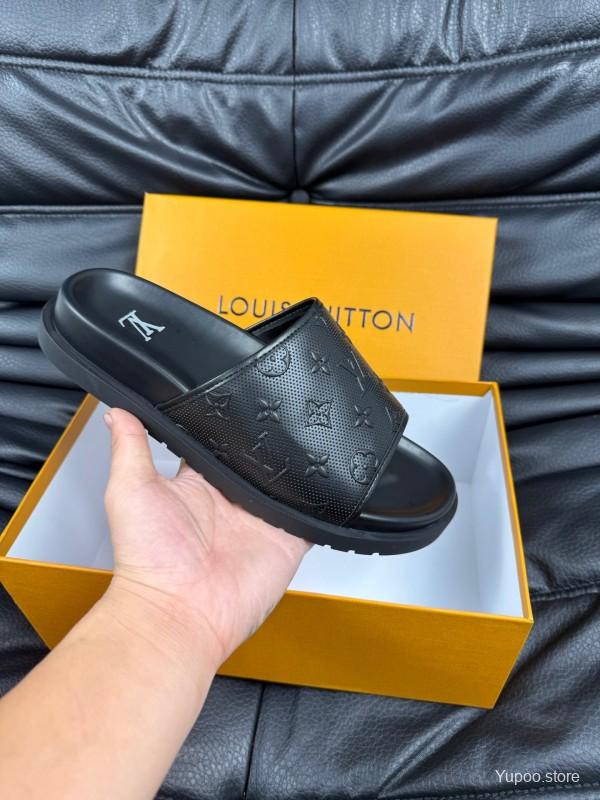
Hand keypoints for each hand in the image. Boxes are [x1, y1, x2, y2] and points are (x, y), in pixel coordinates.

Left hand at [102, 408, 309, 669]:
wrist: (179, 613)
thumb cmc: (148, 561)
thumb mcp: (130, 491)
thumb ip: (130, 447)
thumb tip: (118, 411)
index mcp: (198, 484)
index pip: (217, 444)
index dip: (227, 422)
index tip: (236, 392)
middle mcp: (231, 500)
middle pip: (257, 459)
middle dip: (268, 439)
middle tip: (282, 408)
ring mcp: (261, 519)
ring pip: (287, 481)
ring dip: (296, 464)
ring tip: (308, 433)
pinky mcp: (287, 539)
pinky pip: (312, 514)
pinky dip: (321, 500)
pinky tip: (327, 477)